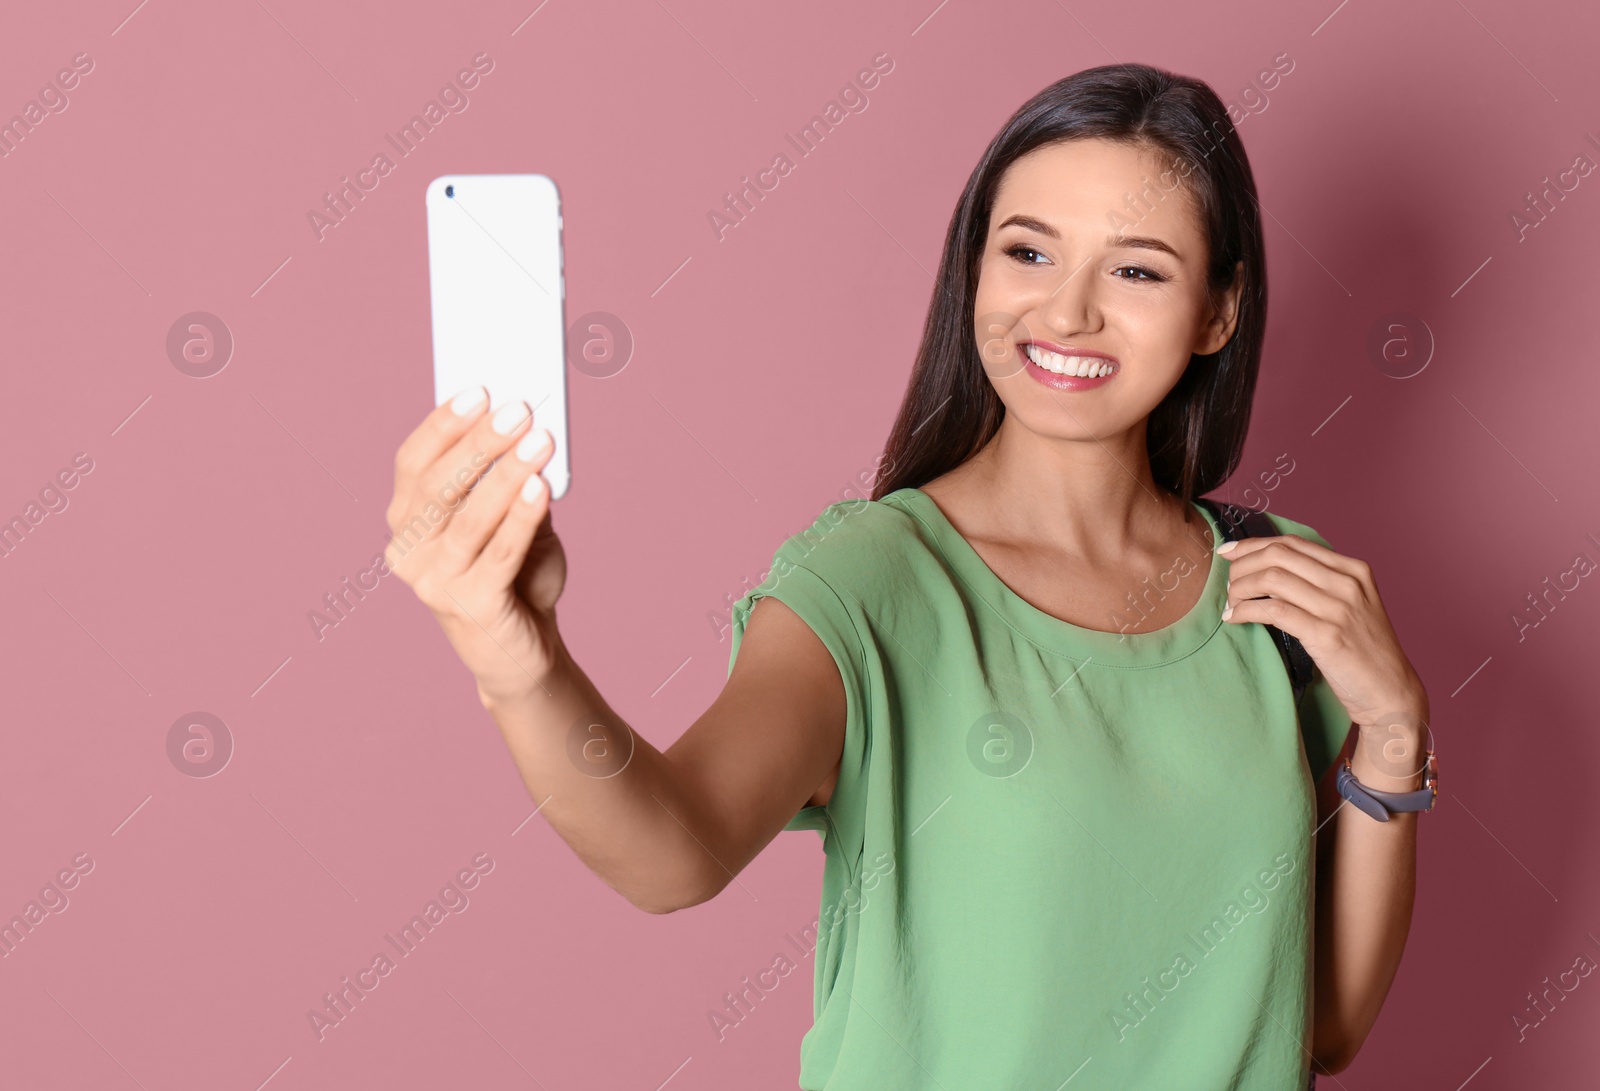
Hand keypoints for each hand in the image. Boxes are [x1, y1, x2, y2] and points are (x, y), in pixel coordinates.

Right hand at [384, 386, 566, 706]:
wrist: (522, 648)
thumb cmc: (514, 575)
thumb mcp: (507, 518)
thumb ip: (506, 479)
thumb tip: (524, 423)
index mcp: (407, 522)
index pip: (413, 463)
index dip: (443, 424)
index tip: (479, 391)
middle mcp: (408, 551)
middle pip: (437, 485)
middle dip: (479, 442)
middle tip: (519, 409)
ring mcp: (434, 583)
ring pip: (469, 517)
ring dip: (507, 474)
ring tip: (540, 440)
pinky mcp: (470, 607)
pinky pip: (499, 553)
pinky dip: (521, 517)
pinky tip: (542, 487)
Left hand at [1218, 533, 1428, 750]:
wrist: (1390, 692)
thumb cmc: (1362, 651)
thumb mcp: (1349, 606)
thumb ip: (1319, 584)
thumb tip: (1268, 570)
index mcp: (1353, 570)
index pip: (1293, 543)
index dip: (1254, 545)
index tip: (1228, 552)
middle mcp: (1348, 583)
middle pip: (1279, 556)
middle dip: (1243, 565)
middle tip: (1227, 582)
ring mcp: (1339, 608)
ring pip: (1273, 579)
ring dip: (1241, 588)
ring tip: (1230, 602)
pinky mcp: (1327, 634)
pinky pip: (1274, 611)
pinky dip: (1247, 610)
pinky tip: (1234, 618)